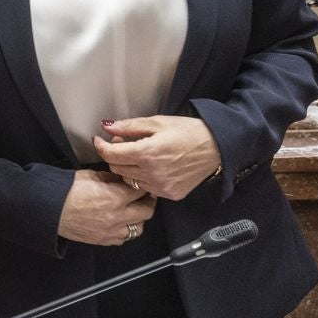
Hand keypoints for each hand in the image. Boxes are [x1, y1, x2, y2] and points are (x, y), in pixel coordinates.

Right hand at [57, 170, 157, 246]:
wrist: (48, 210)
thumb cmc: (65, 191)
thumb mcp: (89, 176)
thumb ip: (110, 178)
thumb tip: (121, 178)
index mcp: (114, 197)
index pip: (141, 191)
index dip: (143, 185)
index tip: (142, 182)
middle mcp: (117, 216)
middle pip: (146, 211)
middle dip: (148, 201)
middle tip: (144, 196)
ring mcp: (111, 231)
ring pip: (138, 228)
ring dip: (138, 219)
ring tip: (133, 211)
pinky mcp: (103, 240)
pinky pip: (123, 238)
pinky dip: (125, 230)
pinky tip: (119, 222)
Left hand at [94, 116, 223, 200]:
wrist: (217, 148)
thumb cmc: (189, 131)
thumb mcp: (158, 122)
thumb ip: (129, 126)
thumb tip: (106, 127)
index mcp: (147, 153)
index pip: (111, 154)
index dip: (101, 145)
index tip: (99, 140)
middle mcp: (152, 174)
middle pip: (117, 168)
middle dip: (115, 155)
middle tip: (124, 143)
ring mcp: (161, 187)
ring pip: (129, 180)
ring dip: (128, 168)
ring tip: (140, 155)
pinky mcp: (170, 195)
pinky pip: (146, 188)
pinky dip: (143, 178)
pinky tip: (153, 167)